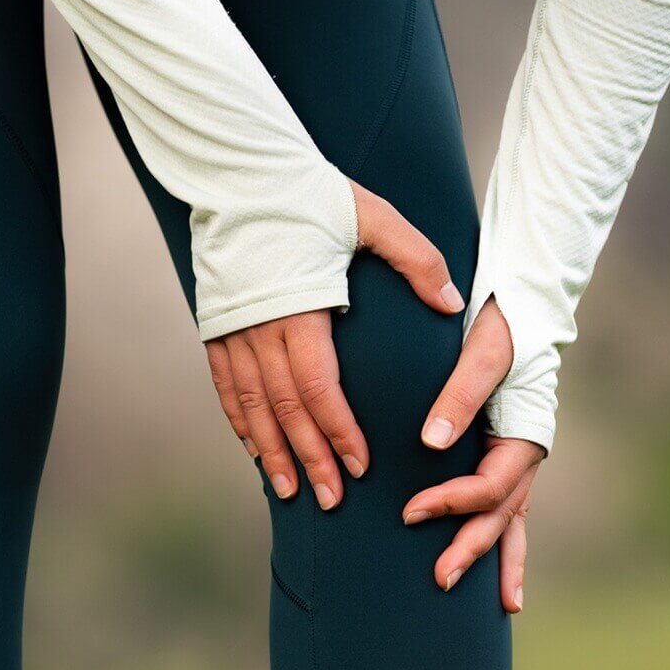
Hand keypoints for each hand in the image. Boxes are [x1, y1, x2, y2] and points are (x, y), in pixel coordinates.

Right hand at [205, 181, 464, 509]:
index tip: (359, 466)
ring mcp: (231, 329)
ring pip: (250, 406)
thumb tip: (453, 305)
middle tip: (330, 499)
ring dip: (271, 452)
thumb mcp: (372, 217)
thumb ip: (417, 261)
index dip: (339, 432)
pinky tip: (255, 449)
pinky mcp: (216, 325)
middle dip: (309, 458)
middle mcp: (259, 327)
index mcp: (299, 308)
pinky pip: (225, 386)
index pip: (320, 388)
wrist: (237, 170)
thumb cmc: (309, 192)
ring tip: (290, 491)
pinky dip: (241, 422)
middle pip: (285, 409)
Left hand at [402, 299, 543, 612]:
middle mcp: (524, 451)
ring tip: (502, 606)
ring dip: (502, 558)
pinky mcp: (502, 451)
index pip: (491, 486)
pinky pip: (506, 504)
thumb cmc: (500, 318)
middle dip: (473, 550)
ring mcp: (516, 456)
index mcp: (523, 432)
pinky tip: (501, 571)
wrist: (520, 293)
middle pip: (503, 515)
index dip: (453, 503)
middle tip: (439, 579)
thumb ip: (458, 393)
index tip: (411, 510)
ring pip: (513, 518)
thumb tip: (431, 443)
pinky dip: (504, 537)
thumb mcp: (482, 349)